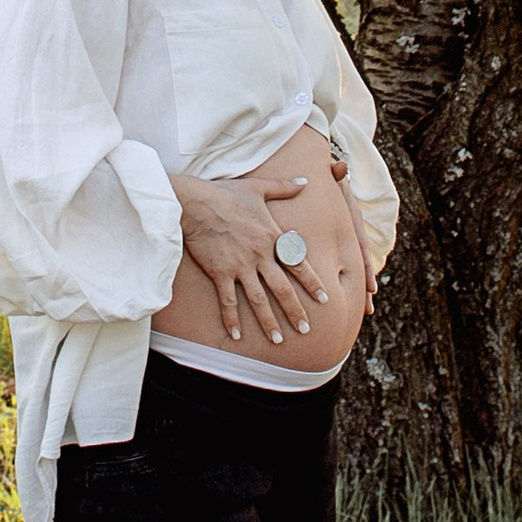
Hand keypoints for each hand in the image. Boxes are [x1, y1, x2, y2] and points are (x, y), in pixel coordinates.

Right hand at [169, 162, 330, 348]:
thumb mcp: (259, 187)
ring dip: (269, 321)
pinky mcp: (220, 273)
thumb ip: (283, 187)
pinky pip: (227, 300)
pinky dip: (232, 318)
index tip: (325, 298)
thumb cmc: (226, 193)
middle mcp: (259, 255)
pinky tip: (236, 335)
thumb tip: (304, 181)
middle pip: (282, 288)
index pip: (297, 264)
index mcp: (271, 237)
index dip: (312, 282)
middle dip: (295, 310)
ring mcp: (240, 266)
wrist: (196, 202)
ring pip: (258, 299)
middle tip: (305, 328)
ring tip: (278, 340)